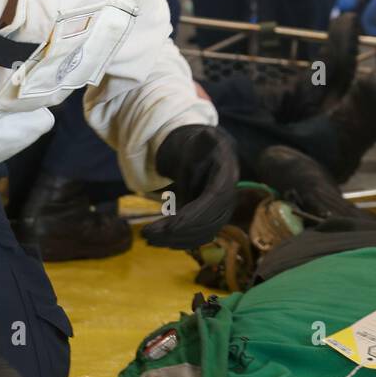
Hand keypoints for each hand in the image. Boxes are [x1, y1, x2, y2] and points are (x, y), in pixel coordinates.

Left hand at [142, 124, 238, 249]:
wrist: (205, 156)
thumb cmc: (201, 145)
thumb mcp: (203, 137)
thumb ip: (205, 138)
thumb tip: (207, 134)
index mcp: (227, 176)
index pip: (212, 201)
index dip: (193, 215)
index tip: (169, 226)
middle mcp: (228, 199)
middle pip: (205, 222)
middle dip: (176, 231)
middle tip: (147, 234)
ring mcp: (221, 213)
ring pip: (199, 234)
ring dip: (173, 240)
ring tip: (147, 238)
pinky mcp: (211, 222)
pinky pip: (196, 237)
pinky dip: (178, 242)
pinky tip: (159, 241)